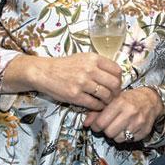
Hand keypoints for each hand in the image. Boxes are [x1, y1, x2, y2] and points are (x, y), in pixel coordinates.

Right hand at [8, 53, 122, 109]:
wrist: (44, 72)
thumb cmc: (65, 65)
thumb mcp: (83, 58)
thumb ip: (98, 64)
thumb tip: (115, 75)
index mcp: (93, 58)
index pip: (117, 70)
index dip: (120, 80)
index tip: (117, 85)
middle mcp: (89, 69)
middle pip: (114, 84)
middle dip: (116, 92)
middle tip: (114, 96)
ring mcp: (82, 83)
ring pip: (106, 95)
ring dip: (108, 101)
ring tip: (105, 102)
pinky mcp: (75, 95)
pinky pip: (94, 104)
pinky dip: (98, 107)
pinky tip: (96, 106)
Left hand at [85, 87, 162, 142]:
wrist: (150, 100)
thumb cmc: (129, 99)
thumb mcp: (113, 100)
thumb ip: (98, 112)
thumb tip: (86, 124)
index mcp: (120, 103)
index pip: (101, 122)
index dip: (96, 126)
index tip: (97, 125)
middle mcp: (130, 113)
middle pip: (109, 132)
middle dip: (106, 130)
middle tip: (108, 125)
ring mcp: (138, 123)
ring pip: (118, 139)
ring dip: (116, 135)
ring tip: (118, 126)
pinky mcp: (144, 131)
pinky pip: (129, 140)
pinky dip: (126, 136)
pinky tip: (127, 128)